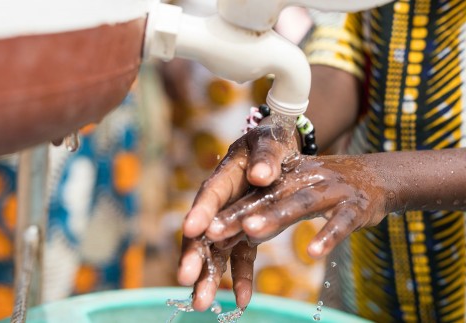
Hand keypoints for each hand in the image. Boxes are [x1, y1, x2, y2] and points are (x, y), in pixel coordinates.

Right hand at [178, 119, 297, 308]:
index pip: (211, 193)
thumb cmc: (273, 140)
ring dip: (207, 275)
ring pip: (215, 249)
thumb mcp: (272, 141)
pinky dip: (239, 277)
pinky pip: (239, 256)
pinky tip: (242, 301)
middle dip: (194, 253)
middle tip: (186, 278)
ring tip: (200, 304)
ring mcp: (230, 218)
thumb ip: (268, 157)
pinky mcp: (243, 231)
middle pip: (203, 228)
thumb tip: (260, 176)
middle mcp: (222, 199)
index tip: (192, 229)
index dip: (201, 211)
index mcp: (227, 173)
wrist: (280, 148)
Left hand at [206, 154, 389, 258]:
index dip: (228, 212)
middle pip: (269, 198)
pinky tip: (312, 252)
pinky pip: (341, 223)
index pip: (253, 195)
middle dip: (240, 215)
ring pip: (301, 204)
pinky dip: (327, 236)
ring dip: (276, 216)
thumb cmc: (329, 188)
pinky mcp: (356, 207)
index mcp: (288, 177)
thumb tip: (236, 234)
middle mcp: (306, 180)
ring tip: (251, 231)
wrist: (377, 177)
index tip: (201, 230)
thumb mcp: (298, 191)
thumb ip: (270, 210)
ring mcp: (332, 191)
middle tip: (213, 232)